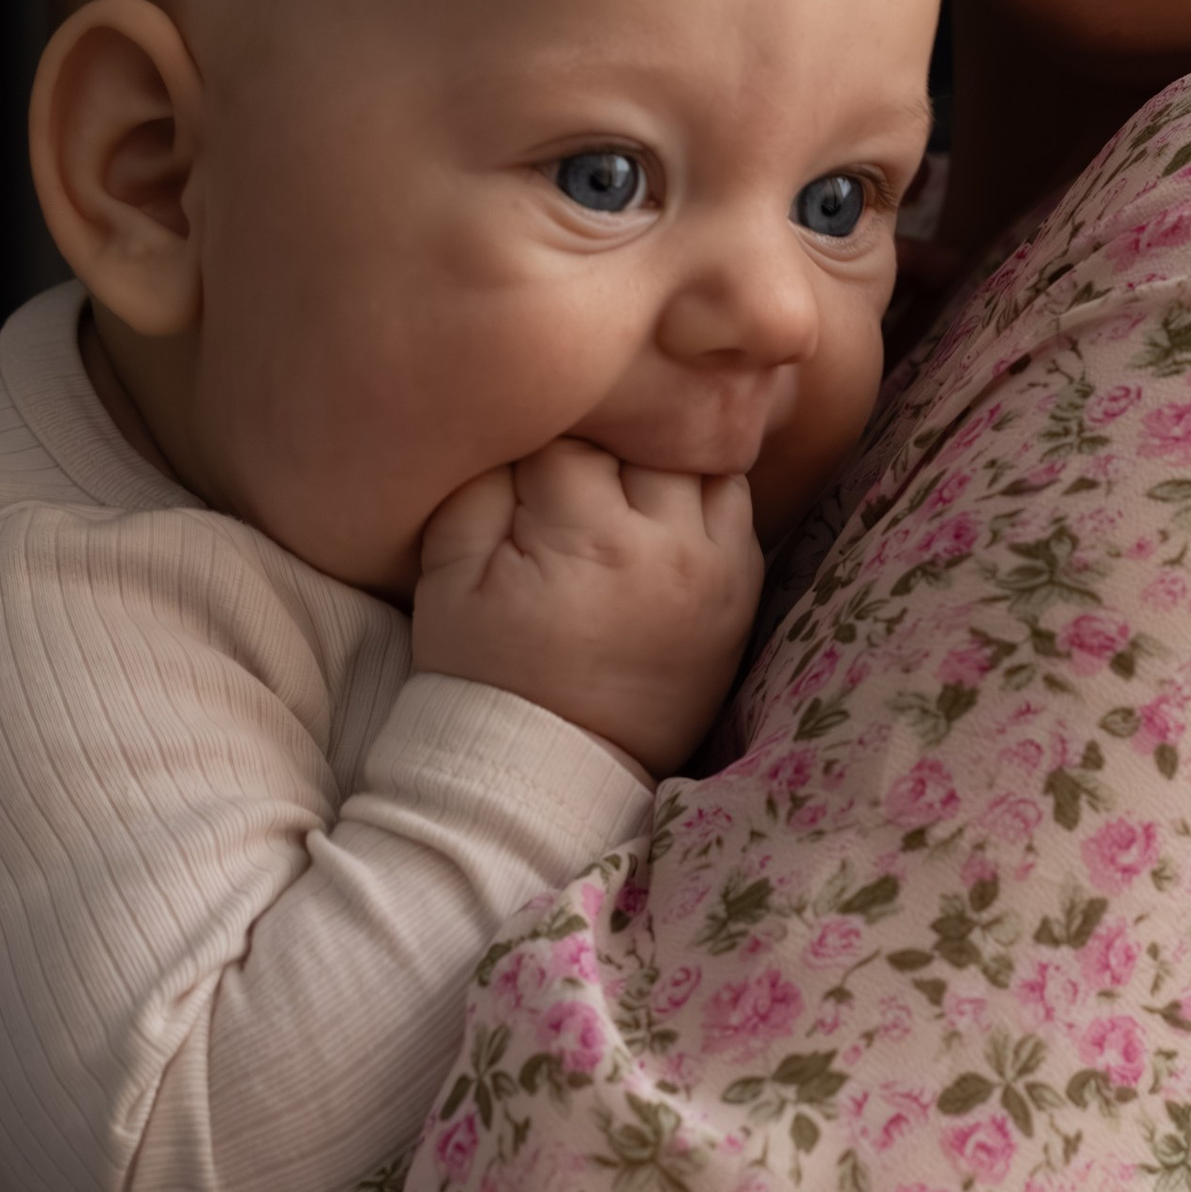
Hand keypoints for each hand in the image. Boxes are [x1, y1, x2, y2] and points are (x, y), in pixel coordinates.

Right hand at [411, 442, 761, 780]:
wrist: (550, 768)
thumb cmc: (486, 671)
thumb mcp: (448, 577)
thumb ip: (478, 484)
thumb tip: (515, 424)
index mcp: (592, 538)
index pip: (571, 436)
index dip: (534, 447)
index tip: (518, 480)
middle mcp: (671, 545)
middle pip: (645, 434)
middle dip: (603, 445)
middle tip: (567, 482)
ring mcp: (718, 567)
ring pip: (701, 455)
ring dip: (659, 459)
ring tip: (616, 490)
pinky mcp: (742, 590)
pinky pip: (735, 501)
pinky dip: (698, 492)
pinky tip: (656, 511)